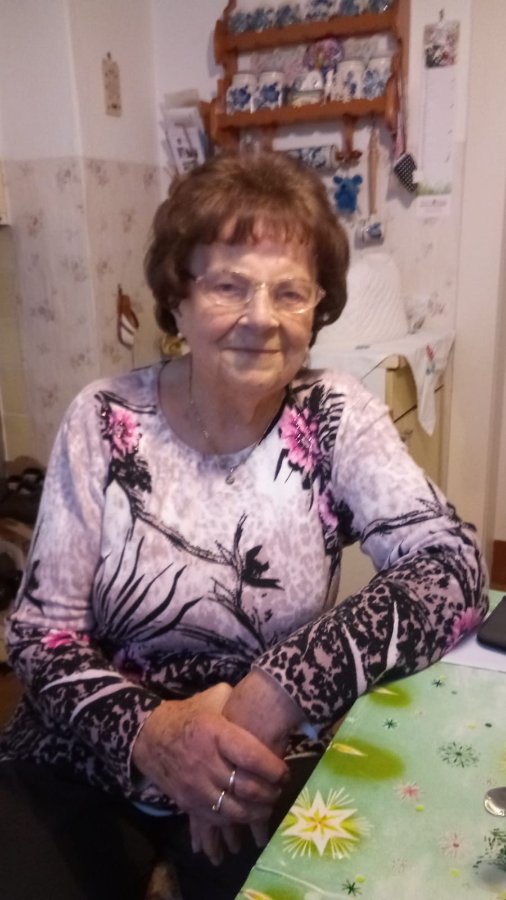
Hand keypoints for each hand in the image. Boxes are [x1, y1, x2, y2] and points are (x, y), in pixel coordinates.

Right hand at [189, 670, 304, 863]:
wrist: (150, 737)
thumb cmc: (188, 715)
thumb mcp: (212, 699)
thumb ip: (237, 701)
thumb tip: (264, 700)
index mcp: (214, 732)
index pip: (251, 757)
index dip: (273, 769)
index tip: (284, 772)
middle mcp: (205, 761)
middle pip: (246, 787)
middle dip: (270, 792)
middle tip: (279, 790)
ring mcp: (195, 785)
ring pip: (235, 809)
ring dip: (257, 811)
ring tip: (268, 804)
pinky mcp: (188, 803)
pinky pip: (218, 819)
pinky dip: (237, 820)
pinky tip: (247, 812)